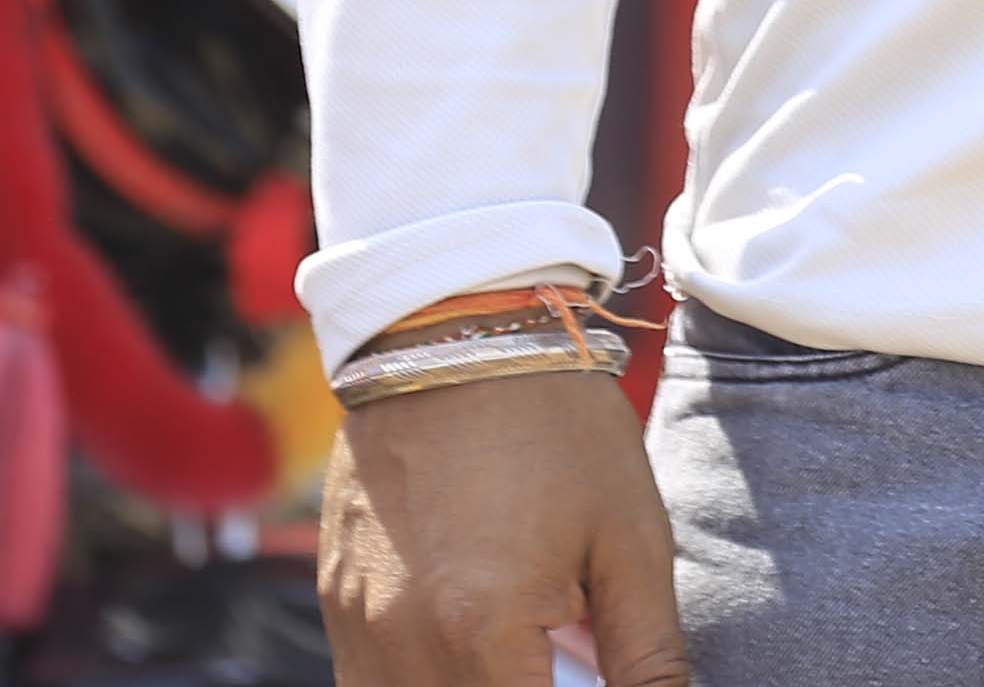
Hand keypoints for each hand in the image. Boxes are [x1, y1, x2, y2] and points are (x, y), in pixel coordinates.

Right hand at [321, 367, 691, 685]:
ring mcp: (358, 627)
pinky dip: (420, 684)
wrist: (457, 332)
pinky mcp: (335, 605)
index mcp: (482, 630)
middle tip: (561, 663)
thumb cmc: (558, 427)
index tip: (598, 680)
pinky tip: (471, 655)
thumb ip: (648, 654)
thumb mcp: (631, 537)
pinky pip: (368, 686)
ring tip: (521, 658)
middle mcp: (403, 643)